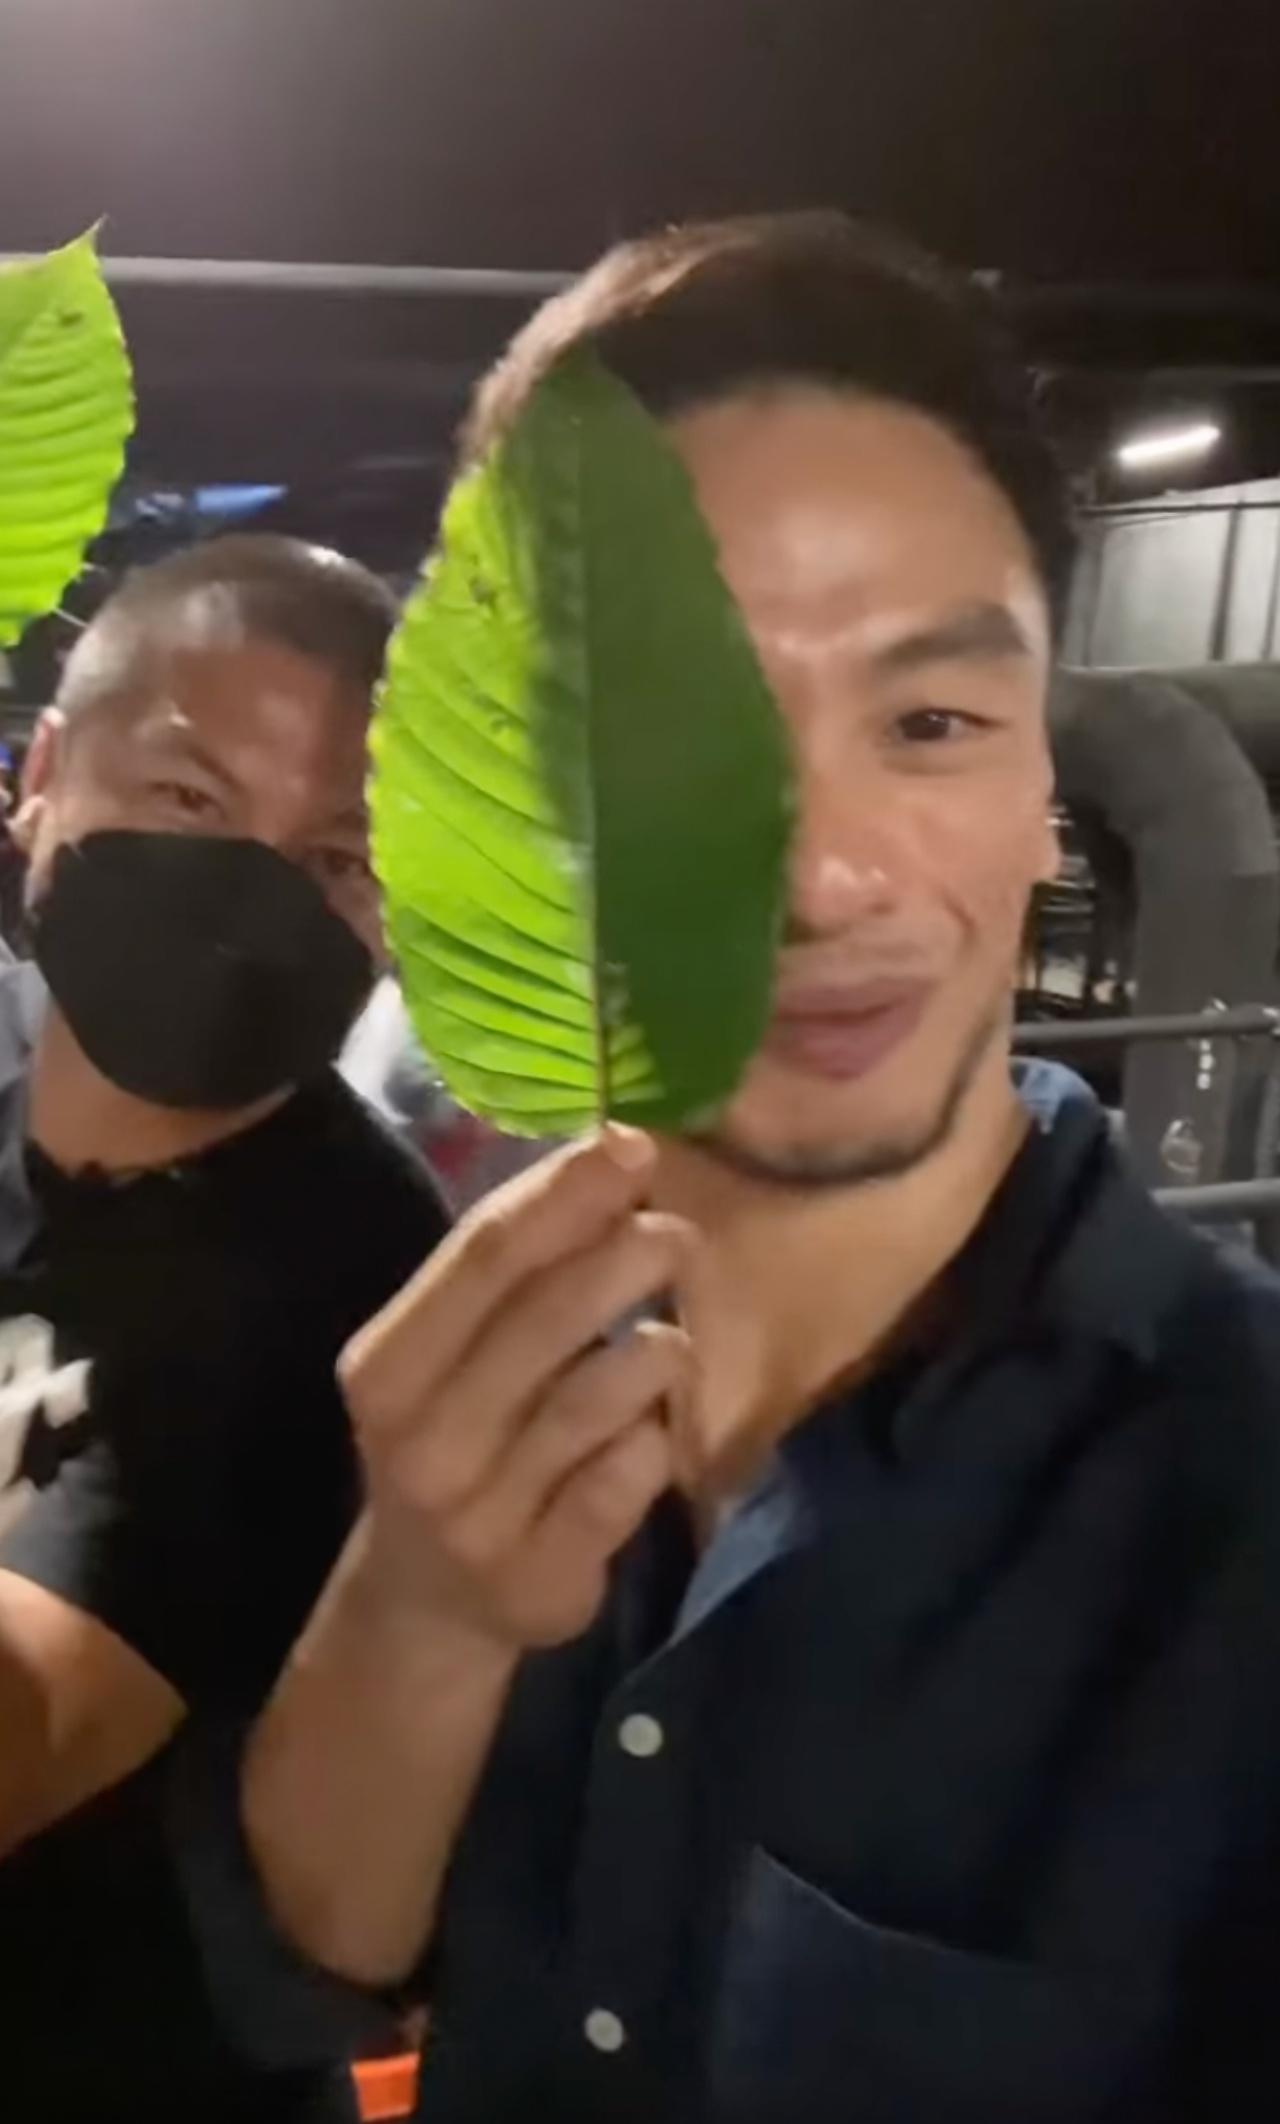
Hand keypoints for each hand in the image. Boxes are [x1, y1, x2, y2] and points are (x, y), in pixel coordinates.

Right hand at [339, 1128, 694, 1650]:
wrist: (426, 1604)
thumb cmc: (454, 1437)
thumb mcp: (446, 1356)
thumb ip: (510, 1273)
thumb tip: (610, 1159)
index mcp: (386, 1366)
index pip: (479, 1257)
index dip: (562, 1193)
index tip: (630, 1145)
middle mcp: (422, 1440)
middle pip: (543, 1319)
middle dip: (624, 1258)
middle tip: (677, 1234)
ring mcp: (479, 1515)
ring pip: (596, 1399)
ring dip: (653, 1353)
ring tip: (667, 1343)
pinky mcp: (542, 1575)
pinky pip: (626, 1478)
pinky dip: (655, 1441)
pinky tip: (653, 1433)